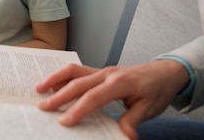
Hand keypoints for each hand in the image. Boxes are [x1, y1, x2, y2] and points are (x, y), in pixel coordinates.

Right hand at [36, 61, 188, 138]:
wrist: (164, 73)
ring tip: (39, 89)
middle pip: (78, 83)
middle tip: (43, 107)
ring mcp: (102, 70)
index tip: (64, 121)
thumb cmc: (156, 91)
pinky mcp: (100, 71)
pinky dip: (63, 76)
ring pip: (74, 71)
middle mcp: (107, 73)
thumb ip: (132, 120)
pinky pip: (78, 70)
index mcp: (119, 83)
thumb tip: (124, 136)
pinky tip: (54, 83)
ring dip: (55, 79)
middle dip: (58, 95)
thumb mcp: (148, 109)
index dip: (77, 109)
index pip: (93, 97)